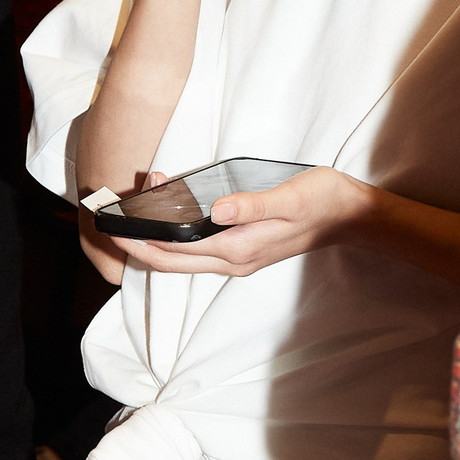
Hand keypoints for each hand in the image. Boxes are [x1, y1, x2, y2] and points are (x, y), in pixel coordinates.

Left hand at [112, 165, 373, 278]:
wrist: (350, 217)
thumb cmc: (322, 201)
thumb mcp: (289, 197)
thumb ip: (251, 206)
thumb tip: (216, 210)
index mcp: (238, 248)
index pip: (175, 248)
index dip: (142, 236)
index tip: (117, 221)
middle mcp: (233, 260)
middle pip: (169, 262)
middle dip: (136, 245)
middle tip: (110, 223)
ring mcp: (237, 260)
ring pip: (182, 259)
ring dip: (154, 242)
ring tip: (134, 215)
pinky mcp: (242, 251)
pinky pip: (197, 251)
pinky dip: (175, 238)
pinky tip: (168, 218)